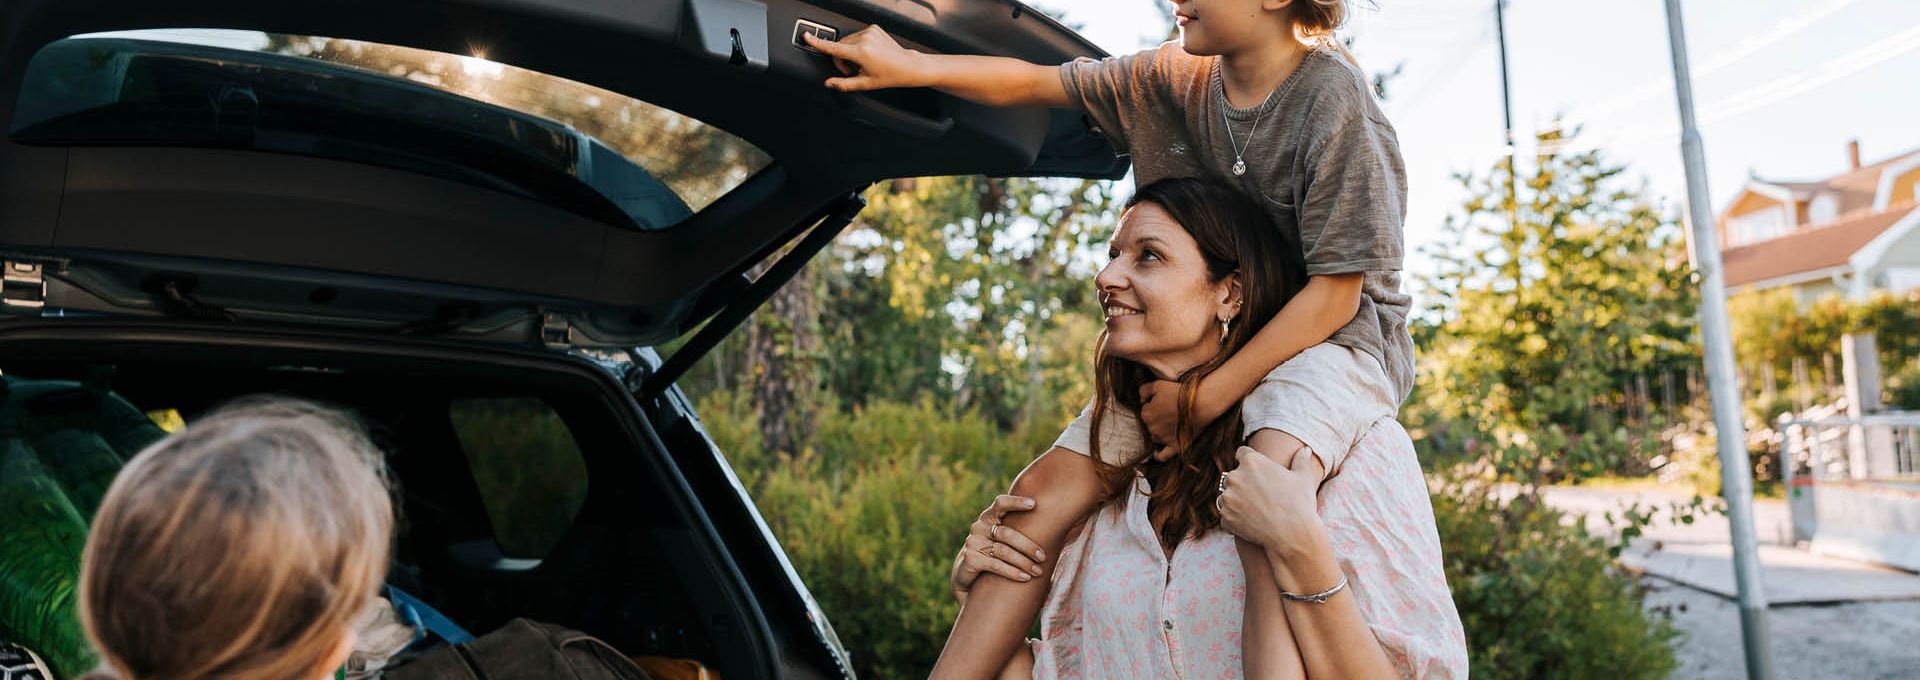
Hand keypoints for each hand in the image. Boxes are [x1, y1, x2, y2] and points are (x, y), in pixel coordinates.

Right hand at [801, 26, 928, 91]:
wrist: (908, 65)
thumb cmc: (890, 76)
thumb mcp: (866, 83)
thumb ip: (844, 84)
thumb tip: (829, 83)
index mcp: (862, 53)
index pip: (834, 48)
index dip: (818, 43)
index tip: (807, 36)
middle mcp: (865, 39)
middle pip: (840, 46)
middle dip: (841, 59)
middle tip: (852, 70)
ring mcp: (870, 31)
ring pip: (848, 41)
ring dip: (849, 52)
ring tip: (861, 63)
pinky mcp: (873, 28)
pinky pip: (857, 36)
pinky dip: (858, 45)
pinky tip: (868, 54)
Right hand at [951, 495, 1047, 605]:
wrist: (967, 574)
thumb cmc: (993, 553)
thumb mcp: (1002, 539)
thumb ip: (1017, 530)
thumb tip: (1053, 527)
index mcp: (988, 517)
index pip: (1000, 503)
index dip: (1016, 502)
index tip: (1034, 504)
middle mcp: (979, 527)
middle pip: (1007, 533)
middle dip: (1028, 546)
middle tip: (1043, 557)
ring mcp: (972, 542)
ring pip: (1003, 551)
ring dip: (1023, 562)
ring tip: (1038, 571)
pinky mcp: (970, 559)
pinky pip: (996, 565)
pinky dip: (1012, 572)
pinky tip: (1025, 577)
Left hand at [1138, 380, 1222, 458]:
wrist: (1201, 403)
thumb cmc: (1180, 393)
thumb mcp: (1158, 384)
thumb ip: (1143, 391)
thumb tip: (1141, 399)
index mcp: (1146, 414)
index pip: (1145, 410)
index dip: (1154, 405)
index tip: (1164, 402)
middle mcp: (1152, 429)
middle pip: (1150, 424)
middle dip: (1157, 418)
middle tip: (1170, 411)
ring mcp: (1163, 439)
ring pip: (1155, 437)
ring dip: (1159, 432)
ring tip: (1170, 425)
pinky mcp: (1175, 446)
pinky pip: (1163, 455)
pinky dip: (1158, 455)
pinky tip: (1156, 453)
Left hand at [1217, 446, 1324, 552]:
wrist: (1292, 534)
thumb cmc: (1299, 503)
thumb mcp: (1303, 478)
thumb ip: (1301, 461)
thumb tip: (1306, 449)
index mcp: (1251, 462)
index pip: (1242, 453)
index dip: (1249, 460)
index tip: (1256, 470)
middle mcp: (1235, 476)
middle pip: (1233, 475)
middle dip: (1243, 483)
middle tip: (1259, 495)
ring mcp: (1228, 497)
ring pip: (1227, 496)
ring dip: (1236, 501)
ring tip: (1255, 510)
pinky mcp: (1225, 517)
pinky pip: (1226, 515)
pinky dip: (1235, 519)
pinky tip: (1251, 523)